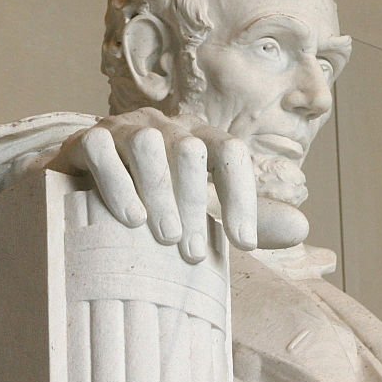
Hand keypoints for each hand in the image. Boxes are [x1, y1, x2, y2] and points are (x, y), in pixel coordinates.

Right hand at [49, 107, 256, 261]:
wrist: (79, 194)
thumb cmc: (153, 205)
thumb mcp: (202, 211)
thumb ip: (248, 218)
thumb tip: (302, 230)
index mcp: (199, 140)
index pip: (231, 153)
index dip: (242, 196)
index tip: (244, 244)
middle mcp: (166, 127)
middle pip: (191, 150)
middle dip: (196, 202)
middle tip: (194, 253)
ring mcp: (124, 129)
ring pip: (148, 146)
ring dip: (161, 192)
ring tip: (166, 236)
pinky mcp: (85, 140)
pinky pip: (102, 150)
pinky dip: (117, 183)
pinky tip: (129, 218)